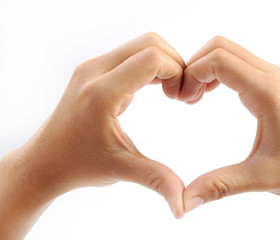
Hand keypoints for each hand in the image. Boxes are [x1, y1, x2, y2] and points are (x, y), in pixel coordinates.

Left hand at [0, 32, 185, 238]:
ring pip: (141, 45)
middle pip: (149, 42)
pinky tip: (155, 88)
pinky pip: (130, 54)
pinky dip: (150, 65)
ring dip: (163, 63)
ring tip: (170, 91)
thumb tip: (184, 205)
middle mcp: (94, 71)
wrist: (46, 161)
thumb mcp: (122, 169)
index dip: (177, 72)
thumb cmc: (79, 165)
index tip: (181, 97)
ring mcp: (92, 68)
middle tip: (178, 93)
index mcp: (102, 93)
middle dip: (174, 63)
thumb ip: (158, 180)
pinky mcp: (93, 70)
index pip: (151, 58)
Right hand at [181, 36, 279, 234]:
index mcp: (268, 92)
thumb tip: (184, 201)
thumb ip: (219, 186)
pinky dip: (219, 73)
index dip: (192, 74)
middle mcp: (273, 76)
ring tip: (194, 98)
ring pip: (230, 53)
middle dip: (194, 66)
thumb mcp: (260, 178)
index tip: (181, 99)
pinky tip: (211, 95)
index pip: (219, 60)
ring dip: (206, 68)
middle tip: (184, 98)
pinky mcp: (275, 85)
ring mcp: (276, 78)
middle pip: (221, 47)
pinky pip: (240, 64)